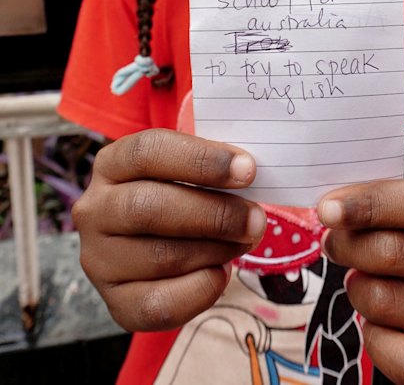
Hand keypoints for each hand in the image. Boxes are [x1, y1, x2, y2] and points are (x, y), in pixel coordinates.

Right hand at [73, 129, 265, 331]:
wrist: (151, 239)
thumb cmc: (177, 191)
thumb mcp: (185, 168)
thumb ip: (210, 165)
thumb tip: (248, 172)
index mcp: (112, 163)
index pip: (148, 151)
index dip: (201, 160)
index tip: (247, 171)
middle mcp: (95, 209)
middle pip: (150, 207)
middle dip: (215, 214)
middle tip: (256, 219)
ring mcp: (99, 258)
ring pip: (161, 257)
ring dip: (215, 250)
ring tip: (243, 241)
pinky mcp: (114, 301)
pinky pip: (160, 304)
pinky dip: (201, 289)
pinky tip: (221, 272)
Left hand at [317, 179, 403, 384]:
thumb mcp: (396, 212)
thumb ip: (367, 204)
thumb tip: (329, 210)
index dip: (371, 204)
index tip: (327, 210)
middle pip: (392, 252)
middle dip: (346, 248)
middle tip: (333, 246)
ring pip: (382, 301)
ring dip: (358, 292)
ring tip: (367, 285)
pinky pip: (395, 353)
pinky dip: (373, 339)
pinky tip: (381, 324)